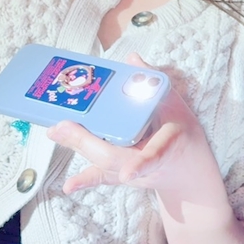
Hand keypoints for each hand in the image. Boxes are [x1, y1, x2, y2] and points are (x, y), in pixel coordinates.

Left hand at [47, 54, 218, 195]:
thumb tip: (133, 59)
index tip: (126, 174)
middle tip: (63, 125)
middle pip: (116, 158)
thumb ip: (153, 82)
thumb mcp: (175, 103)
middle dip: (87, 142)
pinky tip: (69, 185)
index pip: (155, 154)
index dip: (141, 164)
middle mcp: (149, 163)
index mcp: (168, 144)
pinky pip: (101, 176)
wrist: (187, 166)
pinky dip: (85, 179)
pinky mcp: (122, 174)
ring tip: (57, 132)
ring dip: (80, 148)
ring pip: (105, 165)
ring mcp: (134, 172)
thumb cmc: (181, 132)